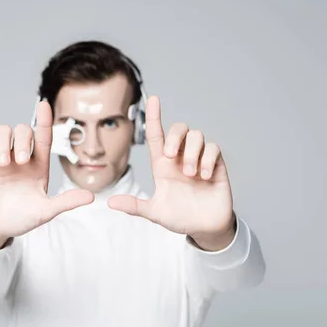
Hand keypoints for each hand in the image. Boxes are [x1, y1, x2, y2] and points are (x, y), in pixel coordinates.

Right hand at [0, 101, 93, 250]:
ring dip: (3, 142)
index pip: (43, 136)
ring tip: (1, 163)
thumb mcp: (45, 211)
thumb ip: (66, 202)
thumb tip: (92, 197)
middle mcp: (20, 157)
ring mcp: (0, 158)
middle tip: (20, 161)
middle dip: (23, 140)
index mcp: (38, 165)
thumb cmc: (20, 218)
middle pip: (23, 129)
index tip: (44, 105)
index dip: (44, 120)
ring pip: (2, 130)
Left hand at [107, 96, 234, 248]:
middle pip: (179, 128)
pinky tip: (204, 176)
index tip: (153, 99)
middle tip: (170, 156)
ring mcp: (199, 159)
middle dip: (174, 137)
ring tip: (191, 175)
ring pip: (196, 135)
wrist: (205, 227)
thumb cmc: (180, 217)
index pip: (156, 135)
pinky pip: (213, 148)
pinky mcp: (215, 164)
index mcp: (163, 165)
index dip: (154, 116)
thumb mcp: (155, 213)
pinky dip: (207, 159)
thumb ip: (135, 207)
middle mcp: (180, 158)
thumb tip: (111, 203)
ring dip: (192, 152)